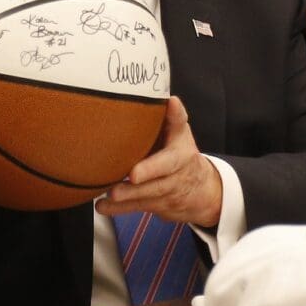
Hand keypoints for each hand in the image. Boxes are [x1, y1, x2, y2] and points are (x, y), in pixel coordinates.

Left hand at [95, 97, 221, 227]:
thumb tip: (165, 96)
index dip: (176, 117)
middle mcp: (178, 167)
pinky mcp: (156, 205)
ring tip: (112, 193)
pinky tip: (103, 206)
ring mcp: (168, 189)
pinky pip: (138, 206)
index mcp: (182, 144)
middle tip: (133, 174)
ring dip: (130, 194)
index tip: (171, 104)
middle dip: (149, 171)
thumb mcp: (180, 134)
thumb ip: (171, 117)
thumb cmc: (181, 155)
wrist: (202, 191)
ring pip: (150, 192)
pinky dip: (119, 209)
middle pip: (165, 169)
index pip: (181, 127)